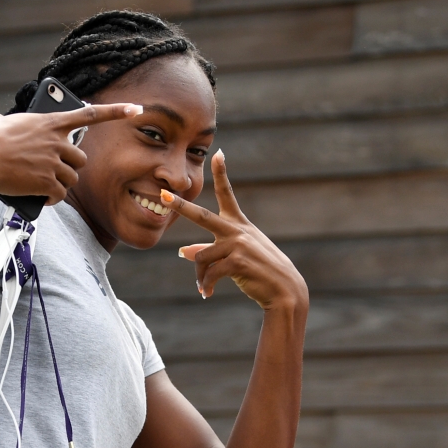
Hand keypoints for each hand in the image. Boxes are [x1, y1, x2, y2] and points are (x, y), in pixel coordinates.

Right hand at [0, 103, 142, 203]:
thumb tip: (0, 122)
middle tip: (53, 171)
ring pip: (72, 178)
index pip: (90, 114)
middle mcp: (56, 140)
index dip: (116, 111)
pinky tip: (40, 198)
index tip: (136, 109)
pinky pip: (60, 194)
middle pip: (80, 159)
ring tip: (42, 185)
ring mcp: (53, 162)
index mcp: (49, 121)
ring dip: (60, 184)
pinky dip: (51, 199)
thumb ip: (8, 122)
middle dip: (69, 167)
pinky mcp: (47, 182)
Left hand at [159, 150, 307, 309]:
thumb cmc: (260, 271)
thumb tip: (182, 251)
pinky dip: (206, 286)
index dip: (222, 174)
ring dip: (200, 276)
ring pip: (201, 258)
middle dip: (181, 206)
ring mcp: (237, 245)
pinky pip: (210, 274)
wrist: (285, 290)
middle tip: (163, 196)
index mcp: (239, 224)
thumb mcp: (237, 256)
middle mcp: (237, 230)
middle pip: (201, 216)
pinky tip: (207, 293)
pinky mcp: (237, 262)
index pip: (227, 194)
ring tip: (204, 287)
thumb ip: (209, 251)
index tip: (218, 154)